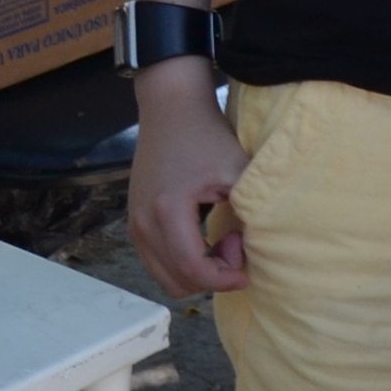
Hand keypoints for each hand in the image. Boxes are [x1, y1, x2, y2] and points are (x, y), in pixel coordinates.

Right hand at [121, 61, 247, 296]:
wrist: (172, 108)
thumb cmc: (207, 136)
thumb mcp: (236, 172)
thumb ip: (249, 214)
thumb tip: (255, 252)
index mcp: (167, 211)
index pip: (193, 271)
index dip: (224, 279)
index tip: (246, 266)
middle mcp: (142, 223)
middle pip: (177, 282)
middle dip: (212, 276)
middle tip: (233, 244)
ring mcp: (134, 223)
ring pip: (165, 277)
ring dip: (197, 271)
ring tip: (220, 240)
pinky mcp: (135, 220)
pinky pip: (158, 261)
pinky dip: (182, 261)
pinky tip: (204, 237)